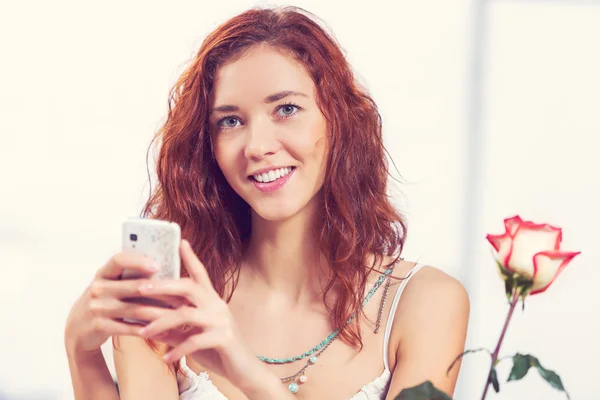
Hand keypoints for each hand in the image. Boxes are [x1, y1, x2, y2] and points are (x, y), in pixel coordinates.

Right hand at [64, 252, 177, 356]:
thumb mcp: (110, 285)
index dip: (139, 261)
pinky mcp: (100, 327)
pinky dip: (149, 329)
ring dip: (160, 312)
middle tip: (183, 294)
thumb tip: (166, 270)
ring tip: (179, 314)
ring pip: (136, 309)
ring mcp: (97, 308)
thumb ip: (130, 277)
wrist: (77, 330)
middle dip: (162, 291)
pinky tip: (164, 330)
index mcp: (103, 273)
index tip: (158, 265)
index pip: (119, 260)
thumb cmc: (104, 301)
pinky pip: (129, 327)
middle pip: (134, 286)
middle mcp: (98, 289)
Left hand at [137, 240, 269, 392]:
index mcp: (212, 300)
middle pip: (189, 286)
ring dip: (161, 322)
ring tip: (143, 332)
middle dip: (162, 285)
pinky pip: (195, 341)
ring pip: (186, 314)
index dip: (190, 257)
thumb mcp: (195, 334)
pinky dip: (178, 349)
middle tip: (140, 287)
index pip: (201, 273)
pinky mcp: (224, 338)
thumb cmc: (218, 349)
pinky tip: (166, 358)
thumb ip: (177, 327)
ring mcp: (221, 321)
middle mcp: (217, 306)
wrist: (244, 369)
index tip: (180, 241)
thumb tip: (150, 324)